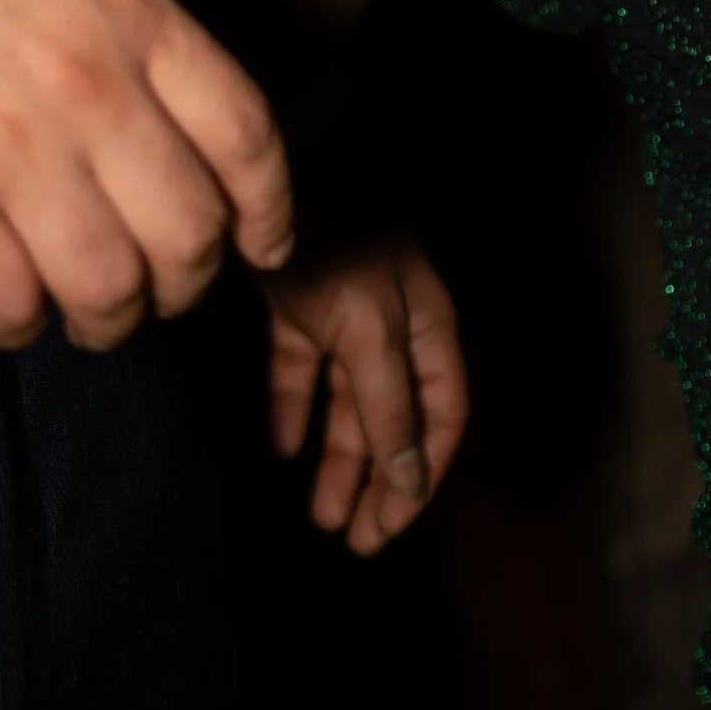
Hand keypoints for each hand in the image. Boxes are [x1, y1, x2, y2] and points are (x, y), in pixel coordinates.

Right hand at [0, 0, 293, 348]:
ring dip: (107, 318)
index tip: (262, 243)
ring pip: (109, 287)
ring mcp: (9, 144)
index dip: (268, 210)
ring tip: (87, 310)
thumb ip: (120, 19)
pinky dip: (20, 322)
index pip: (247, 136)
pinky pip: (7, 303)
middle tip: (160, 287)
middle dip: (186, 280)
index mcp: (130, 8)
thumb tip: (162, 105)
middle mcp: (89, 82)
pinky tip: (10, 301)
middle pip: (191, 231)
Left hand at [267, 232, 467, 554]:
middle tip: (354, 540)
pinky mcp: (297, 302)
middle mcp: (393, 321)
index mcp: (426, 323)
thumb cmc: (333, 242)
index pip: (443, 411)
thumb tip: (412, 479)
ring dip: (338, 456)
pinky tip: (280, 447)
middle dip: (379, 479)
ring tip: (321, 515)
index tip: (393, 525)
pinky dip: (294, 408)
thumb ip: (390, 405)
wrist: (266, 169)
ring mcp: (344, 311)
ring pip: (348, 399)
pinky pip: (302, 368)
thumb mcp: (368, 328)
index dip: (424, 471)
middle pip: (395, 414)